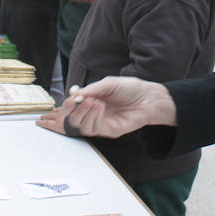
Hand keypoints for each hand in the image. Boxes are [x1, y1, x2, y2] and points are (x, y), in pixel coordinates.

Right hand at [37, 76, 177, 138]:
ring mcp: (101, 123)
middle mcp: (94, 114)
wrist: (148, 96)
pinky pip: (94, 128)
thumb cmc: (130, 88)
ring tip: (93, 102)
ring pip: (81, 126)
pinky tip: (100, 106)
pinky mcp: (110, 131)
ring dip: (83, 113)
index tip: (69, 98)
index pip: (72, 109)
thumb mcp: (107, 84)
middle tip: (78, 100)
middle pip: (72, 120)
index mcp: (91, 102)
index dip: (66, 106)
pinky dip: (93, 117)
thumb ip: (91, 90)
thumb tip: (75, 94)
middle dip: (72, 111)